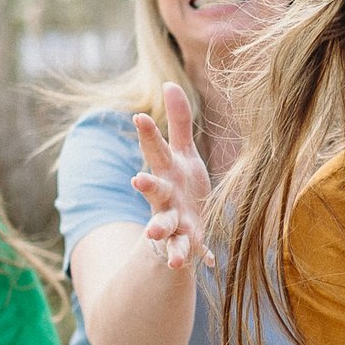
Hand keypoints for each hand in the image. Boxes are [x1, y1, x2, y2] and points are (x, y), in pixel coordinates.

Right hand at [131, 81, 213, 270]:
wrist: (180, 228)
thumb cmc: (181, 184)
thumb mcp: (183, 154)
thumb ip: (179, 122)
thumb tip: (170, 82)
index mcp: (165, 172)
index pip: (155, 150)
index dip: (148, 134)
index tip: (140, 116)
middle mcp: (164, 197)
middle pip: (153, 190)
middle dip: (146, 185)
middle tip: (137, 180)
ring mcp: (173, 221)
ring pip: (163, 225)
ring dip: (160, 229)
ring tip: (154, 232)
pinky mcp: (186, 242)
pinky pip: (187, 251)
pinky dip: (189, 257)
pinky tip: (207, 262)